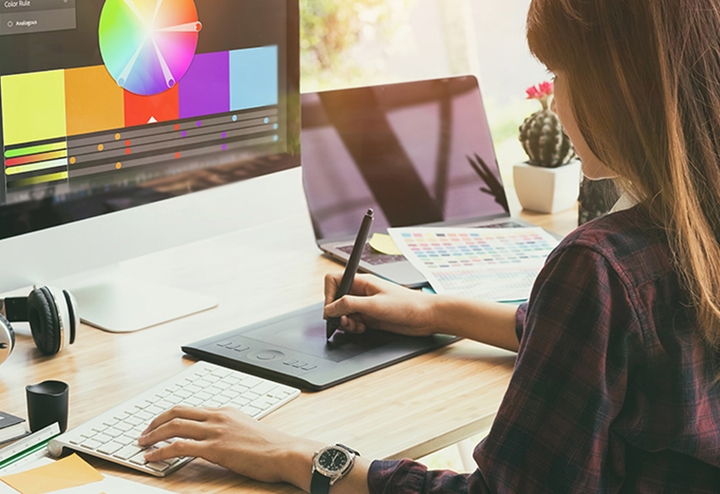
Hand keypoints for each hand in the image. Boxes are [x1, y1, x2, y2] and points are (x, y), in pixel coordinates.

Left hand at [138, 406, 320, 483]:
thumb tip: (215, 440)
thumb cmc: (272, 447)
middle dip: (156, 421)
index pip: (191, 409)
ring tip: (142, 444)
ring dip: (153, 435)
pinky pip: (180, 446)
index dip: (170, 416)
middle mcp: (218, 417)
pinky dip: (161, 451)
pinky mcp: (215, 448)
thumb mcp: (247, 431)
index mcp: (226, 411)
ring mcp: (216, 431)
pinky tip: (151, 457)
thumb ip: (229, 431)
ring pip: (174, 426)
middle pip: (177, 412)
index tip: (159, 425)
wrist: (285, 453)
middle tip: (144, 433)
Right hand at [323, 273, 438, 335]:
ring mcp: (366, 305)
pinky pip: (353, 321)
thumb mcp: (374, 305)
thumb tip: (330, 308)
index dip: (329, 295)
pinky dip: (354, 327)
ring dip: (346, 322)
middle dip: (338, 312)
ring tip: (357, 326)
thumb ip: (349, 304)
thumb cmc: (406, 305)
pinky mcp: (371, 317)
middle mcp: (362, 292)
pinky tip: (363, 328)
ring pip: (344, 312)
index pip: (334, 281)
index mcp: (362, 281)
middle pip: (337, 299)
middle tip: (346, 320)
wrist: (425, 316)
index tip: (332, 309)